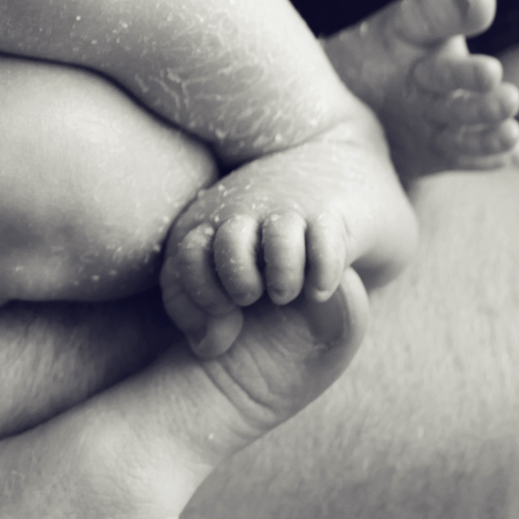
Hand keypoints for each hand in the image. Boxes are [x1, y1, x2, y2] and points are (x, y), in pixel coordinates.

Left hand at [157, 130, 413, 356]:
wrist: (324, 172)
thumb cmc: (259, 241)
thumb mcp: (215, 267)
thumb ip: (196, 307)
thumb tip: (208, 346)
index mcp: (207, 223)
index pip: (185, 257)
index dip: (198, 293)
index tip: (222, 312)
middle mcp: (245, 211)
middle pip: (229, 244)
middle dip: (238, 281)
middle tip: (253, 299)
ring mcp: (290, 209)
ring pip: (280, 239)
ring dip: (282, 275)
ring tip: (286, 295)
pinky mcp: (332, 214)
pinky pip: (329, 242)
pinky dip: (324, 272)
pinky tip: (320, 292)